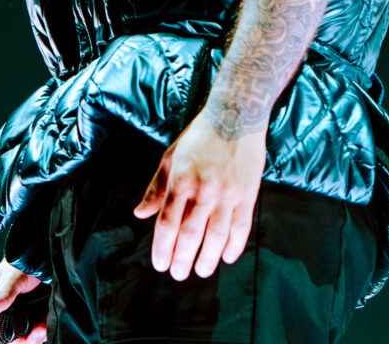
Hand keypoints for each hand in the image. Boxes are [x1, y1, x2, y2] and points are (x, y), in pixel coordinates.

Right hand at [0, 258, 46, 343]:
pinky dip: (40, 332)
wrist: (47, 253)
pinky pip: (35, 330)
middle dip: (13, 343)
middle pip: (0, 337)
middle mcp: (2, 309)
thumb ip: (1, 294)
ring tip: (40, 332)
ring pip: (19, 337)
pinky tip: (44, 328)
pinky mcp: (34, 313)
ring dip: (30, 339)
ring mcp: (18, 312)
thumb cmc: (24, 260)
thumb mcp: (12, 277)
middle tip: (26, 339)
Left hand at [133, 109, 265, 280]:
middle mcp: (203, 189)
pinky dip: (234, 246)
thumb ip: (156, 188)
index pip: (167, 223)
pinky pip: (241, 227)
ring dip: (207, 259)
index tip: (160, 264)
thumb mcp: (171, 156)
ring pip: (216, 236)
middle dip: (181, 259)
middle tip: (178, 274)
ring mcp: (228, 193)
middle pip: (189, 235)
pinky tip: (227, 257)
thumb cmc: (200, 135)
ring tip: (201, 271)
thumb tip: (140, 214)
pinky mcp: (248, 193)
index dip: (162, 248)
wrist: (236, 114)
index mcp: (181, 180)